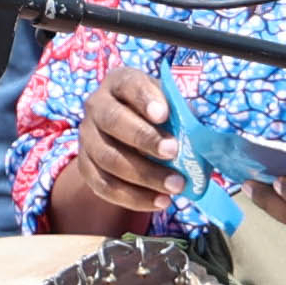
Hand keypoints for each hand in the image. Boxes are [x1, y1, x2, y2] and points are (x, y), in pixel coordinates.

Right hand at [66, 62, 184, 228]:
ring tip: (175, 186)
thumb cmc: (156, 117)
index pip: (128, 84)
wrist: (125, 138)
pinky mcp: (85, 166)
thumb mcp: (170, 107)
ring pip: (109, 159)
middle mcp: (96, 106)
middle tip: (173, 152)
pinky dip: (133, 197)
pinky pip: (104, 186)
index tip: (163, 114)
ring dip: (144, 176)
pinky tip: (159, 201)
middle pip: (113, 120)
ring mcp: (87, 137)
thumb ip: (181, 115)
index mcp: (119, 83)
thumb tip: (200, 139)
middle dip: (144, 138)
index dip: (144, 98)